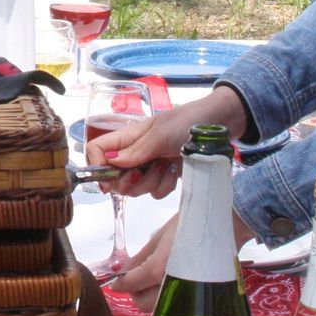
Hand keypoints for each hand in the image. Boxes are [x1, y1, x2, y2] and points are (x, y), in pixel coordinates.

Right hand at [89, 84, 249, 198]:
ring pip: (136, 188)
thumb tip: (111, 163)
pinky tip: (177, 171)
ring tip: (167, 164)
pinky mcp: (165, 176)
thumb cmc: (187, 122)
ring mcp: (150, 166)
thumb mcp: (160, 134)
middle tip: (144, 172)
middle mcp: (135, 153)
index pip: (97, 151)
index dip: (97, 167)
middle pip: (115, 177)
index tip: (109, 180)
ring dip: (153, 181)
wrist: (218, 126)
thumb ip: (136, 151)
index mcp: (127, 137)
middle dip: (130, 181)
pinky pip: (156, 192)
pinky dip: (166, 185)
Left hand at [112, 206, 258, 310]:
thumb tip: (122, 271)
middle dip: (134, 292)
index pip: (131, 283)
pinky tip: (168, 282)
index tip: (114, 282)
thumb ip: (140, 257)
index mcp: (160, 266)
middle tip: (134, 279)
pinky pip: (175, 302)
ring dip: (150, 296)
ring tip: (151, 279)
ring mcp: (186, 292)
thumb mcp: (161, 236)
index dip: (119, 283)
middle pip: (141, 303)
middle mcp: (172, 284)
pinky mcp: (199, 295)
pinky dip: (166, 296)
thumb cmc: (192, 223)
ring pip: (158, 306)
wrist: (228, 224)